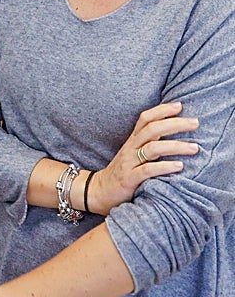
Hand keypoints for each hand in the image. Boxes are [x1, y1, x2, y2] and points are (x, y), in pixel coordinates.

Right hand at [88, 101, 198, 215]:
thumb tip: (174, 135)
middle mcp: (130, 148)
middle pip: (152, 129)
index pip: (145, 118)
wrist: (100, 191)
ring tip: (194, 147)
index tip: (180, 105)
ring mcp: (129, 163)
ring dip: (175, 146)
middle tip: (195, 123)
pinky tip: (179, 166)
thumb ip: (149, 144)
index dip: (161, 110)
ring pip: (152, 148)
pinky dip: (164, 167)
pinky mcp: (129, 179)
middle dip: (175, 124)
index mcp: (132, 140)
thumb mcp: (134, 154)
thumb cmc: (123, 172)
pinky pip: (148, 170)